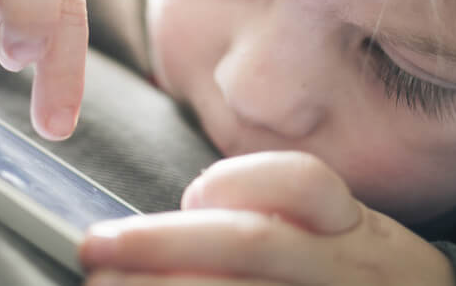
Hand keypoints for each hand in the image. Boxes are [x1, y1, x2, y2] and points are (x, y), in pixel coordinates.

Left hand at [80, 152, 455, 284]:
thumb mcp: (345, 246)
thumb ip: (284, 219)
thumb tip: (194, 209)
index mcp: (359, 235)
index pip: (305, 184)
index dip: (240, 180)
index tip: (194, 194)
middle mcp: (355, 273)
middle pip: (252, 243)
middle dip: (162, 242)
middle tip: (96, 245)